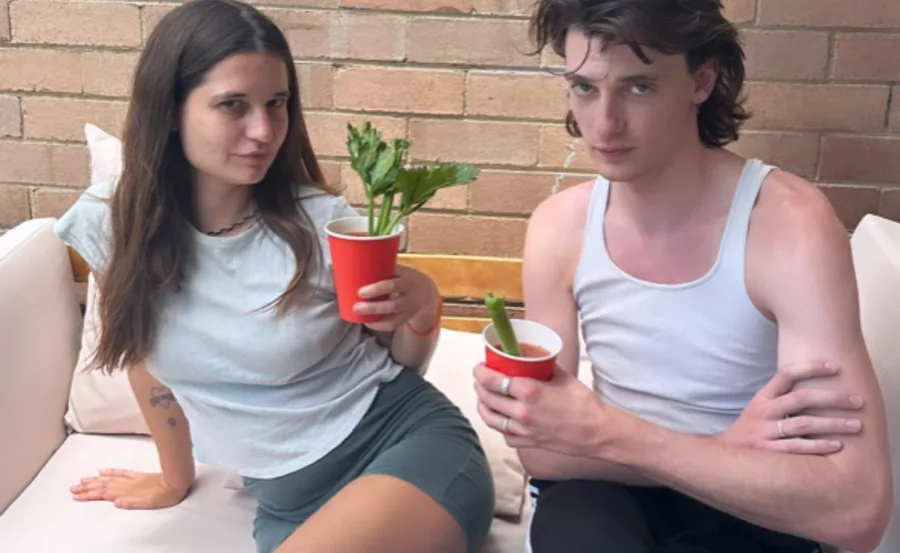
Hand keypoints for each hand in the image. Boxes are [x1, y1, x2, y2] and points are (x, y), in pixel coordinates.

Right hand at [70, 468, 187, 509]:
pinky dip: (111, 472)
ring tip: (82, 480)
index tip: (76, 496)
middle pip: (102, 485)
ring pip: (109, 479)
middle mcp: (127, 485)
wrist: (177, 481)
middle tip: (73, 488)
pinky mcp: (138, 476)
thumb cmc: (165, 495)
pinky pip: (121, 472)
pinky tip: (103, 471)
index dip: (89, 494)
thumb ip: (132, 502)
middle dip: (87, 487)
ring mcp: (132, 479)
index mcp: (127, 492)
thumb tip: (116, 502)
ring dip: (94, 480)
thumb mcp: (149, 503)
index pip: (103, 493)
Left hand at [353, 265, 439, 332]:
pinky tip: (368, 322)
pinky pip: (392, 325)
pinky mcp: (406, 319)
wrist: (426, 291)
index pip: (393, 286)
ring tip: (359, 316)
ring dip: (375, 319)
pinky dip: (379, 326)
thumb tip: (357, 264)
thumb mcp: (400, 270)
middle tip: (356, 307)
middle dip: (373, 308)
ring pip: (393, 319)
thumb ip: (384, 269)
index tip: (361, 291)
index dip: (377, 290)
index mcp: (408, 281)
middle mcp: (410, 298)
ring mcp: (409, 311)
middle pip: (392, 305)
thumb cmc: (405, 277)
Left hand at [473, 363, 606, 456]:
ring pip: (490, 418)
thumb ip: (542, 366)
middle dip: (479, 386)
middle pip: (486, 398)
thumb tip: (530, 357)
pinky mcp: (527, 443)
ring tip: (484, 397)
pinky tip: (500, 418)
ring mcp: (522, 430)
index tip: (479, 367)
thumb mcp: (561, 376)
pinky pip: (504, 434)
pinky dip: (499, 425)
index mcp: (529, 392)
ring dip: (483, 405)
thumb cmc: (583, 403)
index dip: (480, 371)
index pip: (492, 380)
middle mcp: (521, 412)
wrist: (596, 432)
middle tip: (481, 379)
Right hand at [719, 360, 863, 454]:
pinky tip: (837, 444)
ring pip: (804, 423)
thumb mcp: (759, 408)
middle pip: (801, 398)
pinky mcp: (768, 452)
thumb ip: (781, 398)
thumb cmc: (750, 431)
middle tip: (857, 401)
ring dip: (833, 424)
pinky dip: (819, 445)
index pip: (786, 374)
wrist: (723, 458)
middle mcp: (763, 412)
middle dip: (833, 398)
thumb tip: (817, 387)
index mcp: (762, 398)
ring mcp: (765, 432)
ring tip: (856, 425)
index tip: (837, 368)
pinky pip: (798, 447)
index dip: (811, 367)